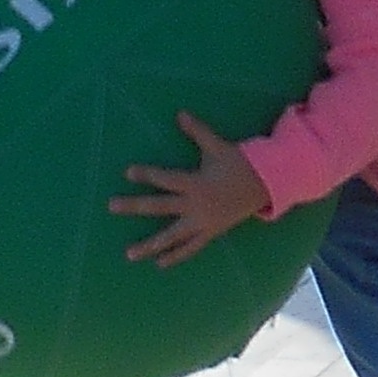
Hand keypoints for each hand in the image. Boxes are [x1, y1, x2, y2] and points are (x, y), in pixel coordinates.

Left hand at [110, 112, 268, 265]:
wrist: (266, 185)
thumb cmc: (239, 163)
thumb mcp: (218, 146)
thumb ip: (198, 132)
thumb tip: (180, 113)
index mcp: (196, 183)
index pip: (167, 179)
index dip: (147, 175)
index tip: (128, 173)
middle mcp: (196, 205)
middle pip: (160, 206)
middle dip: (135, 206)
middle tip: (111, 206)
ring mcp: (202, 222)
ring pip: (172, 236)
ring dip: (150, 245)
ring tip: (129, 254)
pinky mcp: (210, 232)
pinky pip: (190, 247)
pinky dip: (175, 256)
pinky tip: (158, 263)